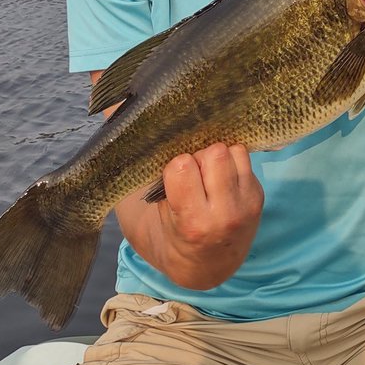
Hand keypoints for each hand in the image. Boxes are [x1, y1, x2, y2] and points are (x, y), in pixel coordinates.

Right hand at [117, 142, 264, 289]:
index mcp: (192, 220)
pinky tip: (220, 175)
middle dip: (198, 156)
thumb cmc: (170, 232)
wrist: (206, 264)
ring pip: (231, 150)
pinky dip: (231, 159)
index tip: (172, 176)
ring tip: (206, 173)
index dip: (175, 165)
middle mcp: (224, 214)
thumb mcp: (149, 212)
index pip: (182, 167)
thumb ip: (138, 166)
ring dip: (216, 156)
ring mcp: (246, 205)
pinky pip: (245, 156)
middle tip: (191, 172)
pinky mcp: (258, 195)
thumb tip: (106, 99)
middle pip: (213, 153)